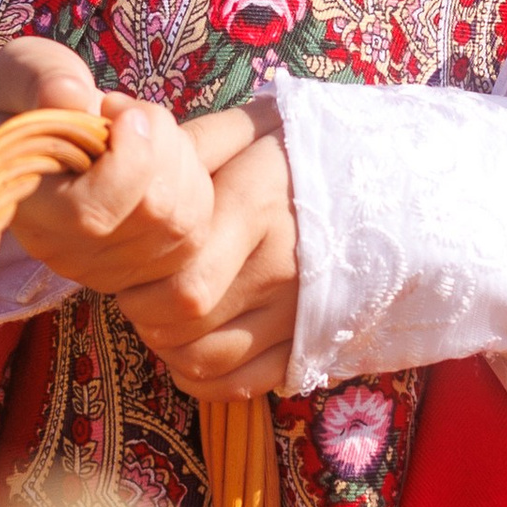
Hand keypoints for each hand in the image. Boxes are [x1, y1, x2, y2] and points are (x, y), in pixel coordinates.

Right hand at [0, 38, 219, 296]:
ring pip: (185, 223)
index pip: (93, 213)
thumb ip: (42, 81)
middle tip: (130, 111)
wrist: (23, 130)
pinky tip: (167, 154)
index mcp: (24, 205)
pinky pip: (198, 232)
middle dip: (164, 145)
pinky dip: (197, 181)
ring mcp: (105, 268)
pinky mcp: (140, 268)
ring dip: (185, 159)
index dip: (131, 161)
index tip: (124, 112)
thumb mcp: (23, 72)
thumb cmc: (23, 95)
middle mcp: (63, 251)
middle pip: (153, 214)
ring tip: (145, 129)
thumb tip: (75, 97)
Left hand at [112, 99, 301, 402]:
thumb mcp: (250, 131)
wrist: (388, 187)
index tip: (133, 262)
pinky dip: (200, 376)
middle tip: (141, 290)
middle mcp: (284, 263)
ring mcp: (302, 310)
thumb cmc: (300, 155)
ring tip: (164, 316)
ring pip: (206, 357)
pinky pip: (239, 383)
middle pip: (186, 319)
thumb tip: (118, 123)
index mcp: (259, 204)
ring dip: (167, 344)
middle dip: (145, 310)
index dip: (138, 278)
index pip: (180, 275)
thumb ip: (189, 142)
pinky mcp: (311, 343)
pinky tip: (192, 347)